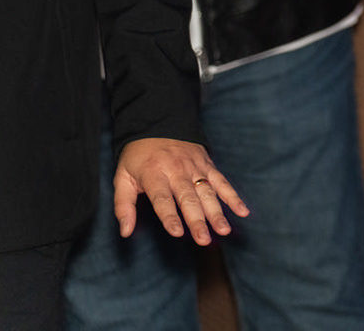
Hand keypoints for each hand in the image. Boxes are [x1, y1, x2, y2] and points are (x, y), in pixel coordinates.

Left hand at [113, 138, 248, 244]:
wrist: (158, 124)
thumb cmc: (137, 157)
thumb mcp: (122, 178)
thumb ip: (123, 206)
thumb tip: (125, 232)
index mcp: (154, 174)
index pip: (162, 199)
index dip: (169, 216)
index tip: (177, 232)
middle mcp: (177, 171)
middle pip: (188, 198)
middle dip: (197, 220)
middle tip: (204, 239)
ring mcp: (195, 167)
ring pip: (208, 192)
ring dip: (217, 212)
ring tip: (224, 230)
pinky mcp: (208, 165)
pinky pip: (223, 182)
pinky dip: (233, 197)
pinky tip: (241, 211)